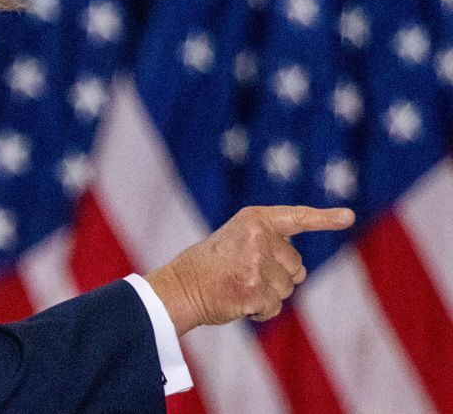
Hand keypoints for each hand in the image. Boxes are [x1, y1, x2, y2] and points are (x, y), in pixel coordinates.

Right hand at [145, 205, 354, 335]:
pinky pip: (274, 307)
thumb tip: (300, 272)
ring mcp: (259, 264)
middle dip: (278, 275)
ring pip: (287, 288)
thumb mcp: (236, 240)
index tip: (348, 216)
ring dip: (267, 294)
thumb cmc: (207, 266)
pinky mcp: (257, 291)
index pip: (297, 217)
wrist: (179, 287)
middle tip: (244, 273)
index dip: (325, 218)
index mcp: (254, 219)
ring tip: (238, 286)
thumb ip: (267, 245)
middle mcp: (260, 237)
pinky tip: (239, 302)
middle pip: (296, 265)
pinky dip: (260, 311)